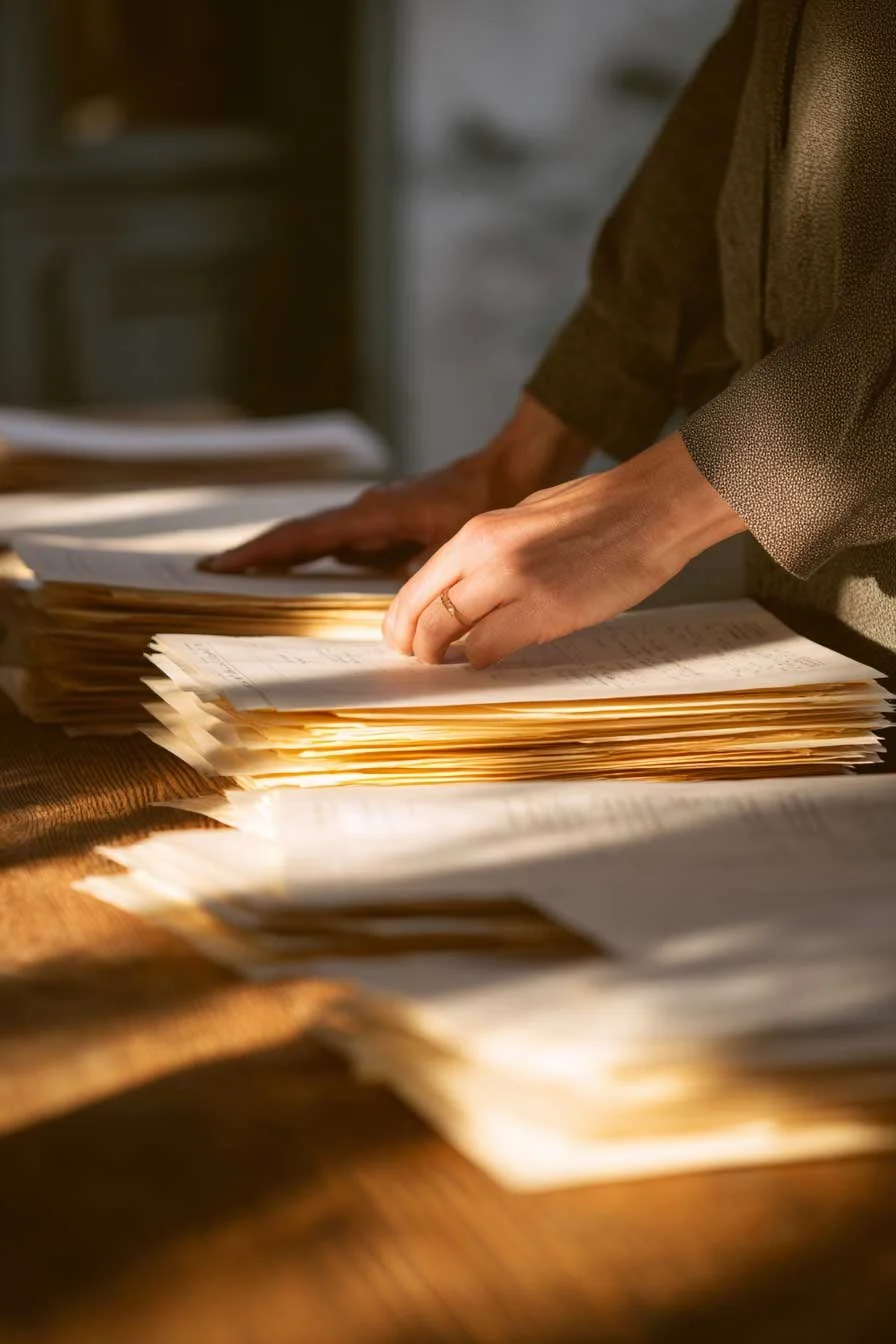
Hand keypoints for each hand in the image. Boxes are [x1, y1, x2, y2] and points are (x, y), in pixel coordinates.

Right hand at [202, 395, 591, 573]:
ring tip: (245, 575)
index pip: (302, 536)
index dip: (260, 554)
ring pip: (317, 538)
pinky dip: (315, 554)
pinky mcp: (388, 523)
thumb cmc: (484, 501)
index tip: (220, 567)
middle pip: (298, 536)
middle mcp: (365, 512)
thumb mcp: (453, 543)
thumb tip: (395, 612)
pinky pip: (341, 541)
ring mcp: (375, 516)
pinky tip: (305, 571)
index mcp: (372, 515)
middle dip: (257, 555)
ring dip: (283, 555)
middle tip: (213, 573)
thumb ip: (417, 572)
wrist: (510, 467)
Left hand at [383, 432, 745, 666]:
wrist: (651, 509)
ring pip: (445, 634)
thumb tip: (463, 587)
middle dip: (415, 645)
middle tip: (421, 660)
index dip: (404, 620)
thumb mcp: (526, 519)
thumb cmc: (599, 512)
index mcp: (478, 532)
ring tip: (453, 663)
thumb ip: (490, 553)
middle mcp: (486, 556)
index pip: (416, 585)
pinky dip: (482, 660)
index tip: (407, 638)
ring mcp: (513, 583)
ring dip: (443, 657)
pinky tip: (491, 659)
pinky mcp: (545, 611)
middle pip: (421, 614)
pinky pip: (490, 649)